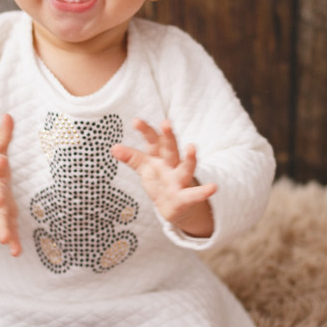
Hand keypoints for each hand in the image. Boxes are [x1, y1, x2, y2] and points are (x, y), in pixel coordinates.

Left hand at [111, 118, 215, 237]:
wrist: (175, 205)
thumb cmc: (160, 181)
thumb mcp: (145, 167)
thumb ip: (131, 157)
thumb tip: (113, 148)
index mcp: (159, 157)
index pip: (153, 141)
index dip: (145, 131)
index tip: (135, 121)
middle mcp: (171, 165)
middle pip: (170, 149)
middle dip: (167, 136)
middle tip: (166, 123)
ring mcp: (179, 180)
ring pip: (185, 168)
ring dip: (188, 158)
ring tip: (191, 148)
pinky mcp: (184, 197)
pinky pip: (193, 195)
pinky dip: (202, 192)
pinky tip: (213, 188)